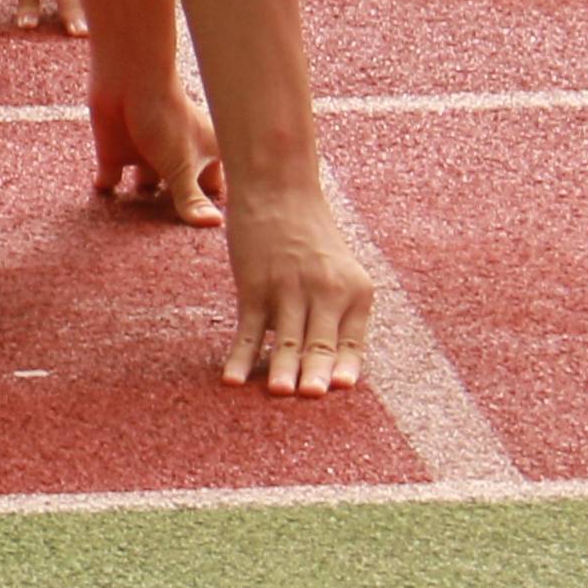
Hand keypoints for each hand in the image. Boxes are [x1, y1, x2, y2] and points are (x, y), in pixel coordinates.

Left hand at [89, 69, 219, 225]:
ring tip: (141, 238)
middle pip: (180, 193)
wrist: (126, 79)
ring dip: (141, 205)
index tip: (218, 235)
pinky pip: (109, 179)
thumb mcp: (180, 166)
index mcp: (207, 155)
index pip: (216, 189)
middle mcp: (177, 158)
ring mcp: (146, 156)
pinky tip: (106, 204)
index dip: (215, 208)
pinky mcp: (114, 154)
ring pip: (145, 188)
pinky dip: (105, 190)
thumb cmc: (166, 116)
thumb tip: (213, 226)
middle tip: (175, 245)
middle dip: (176, 211)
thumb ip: (191, 200)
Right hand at [220, 183, 377, 395]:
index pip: (351, 340)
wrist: (278, 190)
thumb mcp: (339, 270)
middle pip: (320, 342)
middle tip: (312, 397)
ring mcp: (288, 288)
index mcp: (355, 290)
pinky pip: (248, 329)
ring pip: (286, 338)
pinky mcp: (254, 286)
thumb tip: (326, 359)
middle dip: (316, 373)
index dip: (346, 365)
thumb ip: (338, 309)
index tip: (343, 387)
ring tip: (280, 393)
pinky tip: (232, 378)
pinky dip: (240, 355)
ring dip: (281, 368)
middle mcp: (326, 290)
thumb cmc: (309, 234)